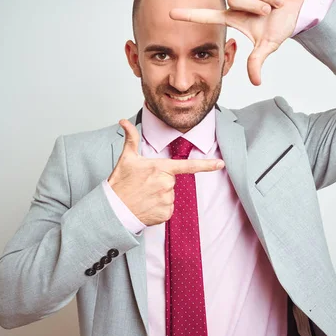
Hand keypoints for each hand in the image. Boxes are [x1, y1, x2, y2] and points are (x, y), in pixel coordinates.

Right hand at [108, 119, 224, 225]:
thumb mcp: (126, 158)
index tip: (221, 164)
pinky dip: (159, 208)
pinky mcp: (166, 214)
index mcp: (160, 168)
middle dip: (161, 182)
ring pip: (170, 195)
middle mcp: (166, 184)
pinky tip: (147, 206)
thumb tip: (123, 121)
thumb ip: (131, 138)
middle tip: (144, 184)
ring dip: (160, 195)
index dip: (206, 165)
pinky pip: (168, 209)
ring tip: (144, 196)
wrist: (114, 208)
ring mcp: (167, 200)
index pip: (188, 165)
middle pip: (172, 181)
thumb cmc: (120, 183)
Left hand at [170, 0, 308, 85]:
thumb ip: (257, 61)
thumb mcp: (269, 45)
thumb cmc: (281, 25)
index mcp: (234, 16)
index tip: (171, 14)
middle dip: (255, 6)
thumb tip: (256, 82)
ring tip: (275, 1)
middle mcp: (237, 0)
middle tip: (268, 12)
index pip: (207, 15)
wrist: (301, 7)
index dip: (189, 15)